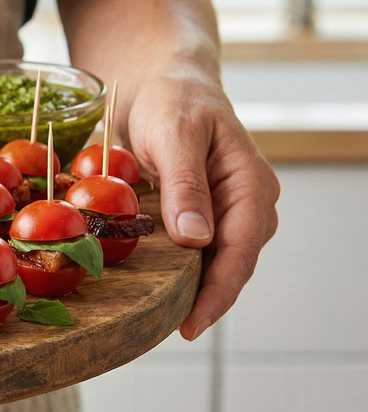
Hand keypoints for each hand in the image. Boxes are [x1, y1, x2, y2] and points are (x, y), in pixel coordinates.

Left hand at [126, 75, 279, 340]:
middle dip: (207, 299)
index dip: (217, 291)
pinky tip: (161, 288)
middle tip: (172, 331)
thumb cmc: (171, 100)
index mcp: (251, 184)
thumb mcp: (175, 136)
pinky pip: (200, 249)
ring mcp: (229, 209)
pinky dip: (183, 269)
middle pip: (233, 264)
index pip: (240, 250)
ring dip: (195, 288)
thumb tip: (197, 239)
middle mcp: (248, 202)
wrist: (161, 80)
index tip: (192, 324)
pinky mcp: (205, 211)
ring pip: (218, 261)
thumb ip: (186, 185)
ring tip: (164, 319)